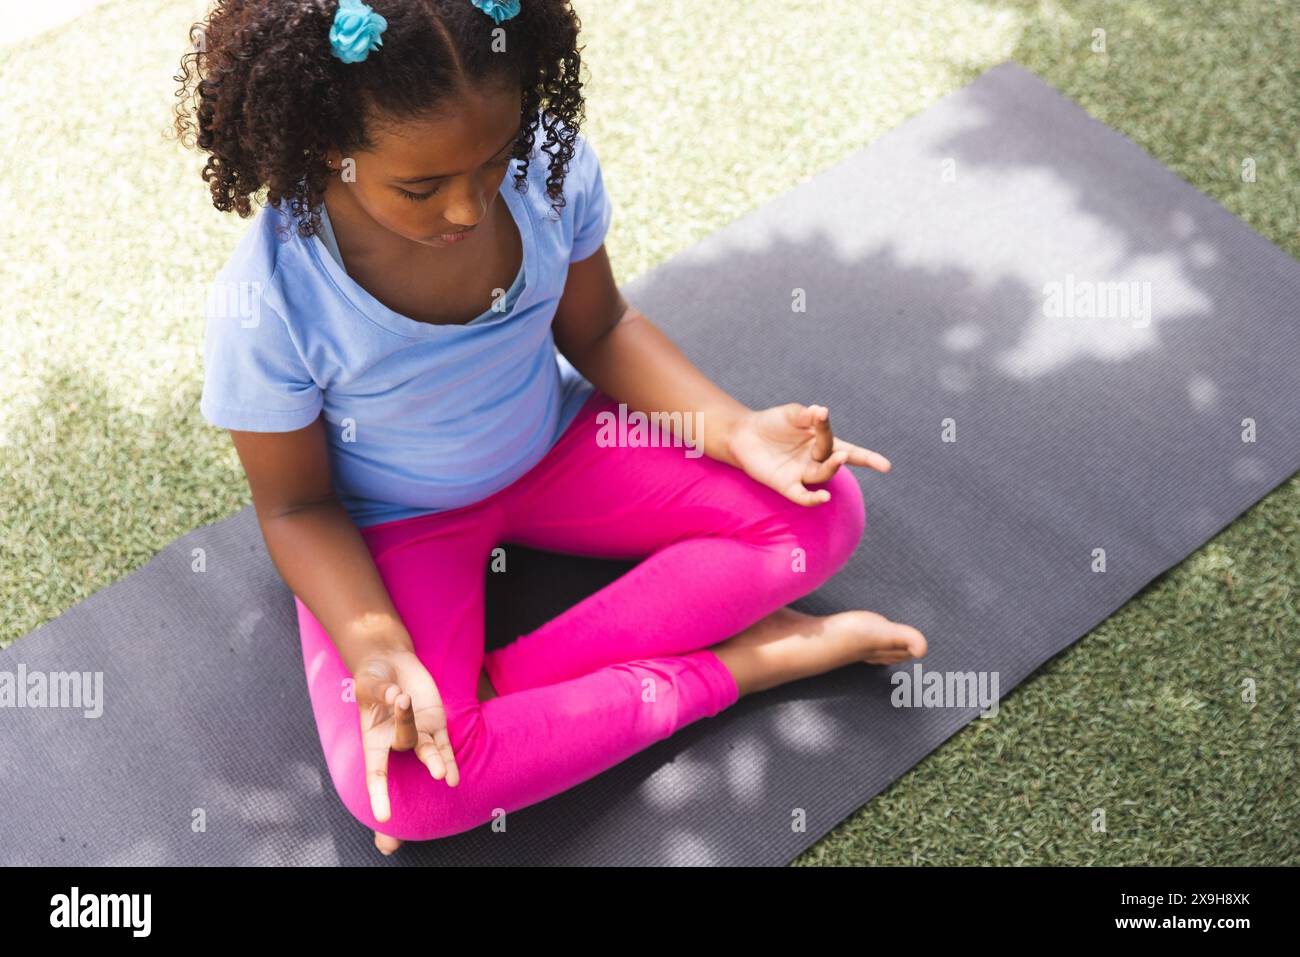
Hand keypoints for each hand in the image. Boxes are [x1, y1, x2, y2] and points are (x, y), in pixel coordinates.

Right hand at [353, 647, 459, 823]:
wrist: (390, 663)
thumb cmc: (373, 676)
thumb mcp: (369, 682)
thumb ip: (382, 692)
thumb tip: (398, 697)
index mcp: (374, 738)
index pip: (376, 772)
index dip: (379, 794)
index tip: (383, 817)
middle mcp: (396, 739)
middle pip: (405, 740)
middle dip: (405, 723)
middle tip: (401, 699)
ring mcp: (419, 733)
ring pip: (428, 750)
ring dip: (435, 762)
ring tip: (440, 775)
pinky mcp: (436, 723)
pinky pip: (445, 746)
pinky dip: (450, 760)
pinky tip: (453, 779)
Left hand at [724, 403, 890, 504]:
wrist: (743, 434)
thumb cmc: (772, 423)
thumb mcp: (791, 413)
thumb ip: (806, 415)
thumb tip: (821, 411)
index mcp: (822, 442)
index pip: (850, 451)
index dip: (868, 459)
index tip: (885, 466)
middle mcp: (815, 460)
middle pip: (834, 459)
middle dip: (840, 456)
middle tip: (844, 452)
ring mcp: (801, 473)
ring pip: (822, 475)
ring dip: (832, 468)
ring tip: (840, 456)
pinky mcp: (785, 484)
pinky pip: (802, 495)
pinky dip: (812, 498)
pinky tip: (824, 497)